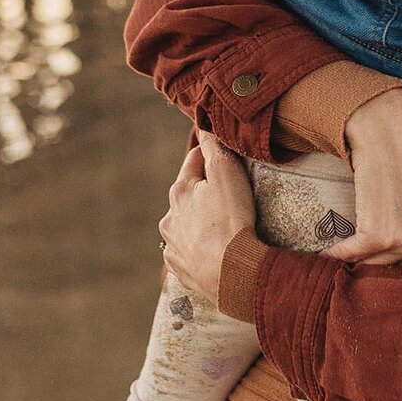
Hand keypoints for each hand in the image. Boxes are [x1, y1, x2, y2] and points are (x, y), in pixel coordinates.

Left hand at [158, 131, 255, 302]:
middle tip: (230, 194)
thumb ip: (214, 147)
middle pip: (188, 193)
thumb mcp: (227, 172)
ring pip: (186, 223)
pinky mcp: (180, 270)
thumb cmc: (232, 219)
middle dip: (205, 190)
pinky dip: (198, 246)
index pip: (194, 159)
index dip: (212, 154)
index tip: (228, 156)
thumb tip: (203, 127)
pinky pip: (187, 251)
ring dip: (199, 220)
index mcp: (179, 191)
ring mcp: (173, 245)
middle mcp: (170, 217)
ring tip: (223, 225)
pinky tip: (214, 249)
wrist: (231, 273)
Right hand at [324, 89, 401, 270]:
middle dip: (381, 260)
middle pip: (400, 271)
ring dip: (357, 258)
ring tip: (346, 248)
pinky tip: (328, 250)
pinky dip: (335, 253)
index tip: (385, 258)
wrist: (391, 127)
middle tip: (363, 249)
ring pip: (375, 266)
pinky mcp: (379, 235)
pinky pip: (352, 256)